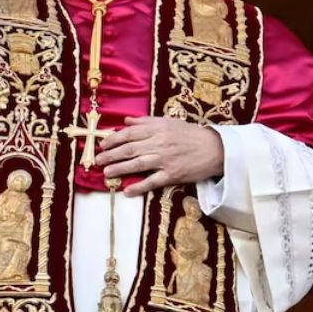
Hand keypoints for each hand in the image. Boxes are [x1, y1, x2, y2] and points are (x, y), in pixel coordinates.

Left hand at [95, 116, 223, 196]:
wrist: (215, 148)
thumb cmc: (190, 134)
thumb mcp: (168, 122)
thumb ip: (145, 121)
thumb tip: (125, 120)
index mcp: (156, 129)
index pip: (129, 134)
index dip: (113, 139)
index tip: (102, 145)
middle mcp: (158, 143)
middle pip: (129, 149)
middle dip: (111, 155)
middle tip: (97, 160)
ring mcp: (165, 160)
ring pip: (137, 164)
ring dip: (119, 169)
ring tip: (106, 173)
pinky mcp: (173, 175)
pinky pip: (153, 181)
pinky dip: (140, 187)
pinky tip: (127, 191)